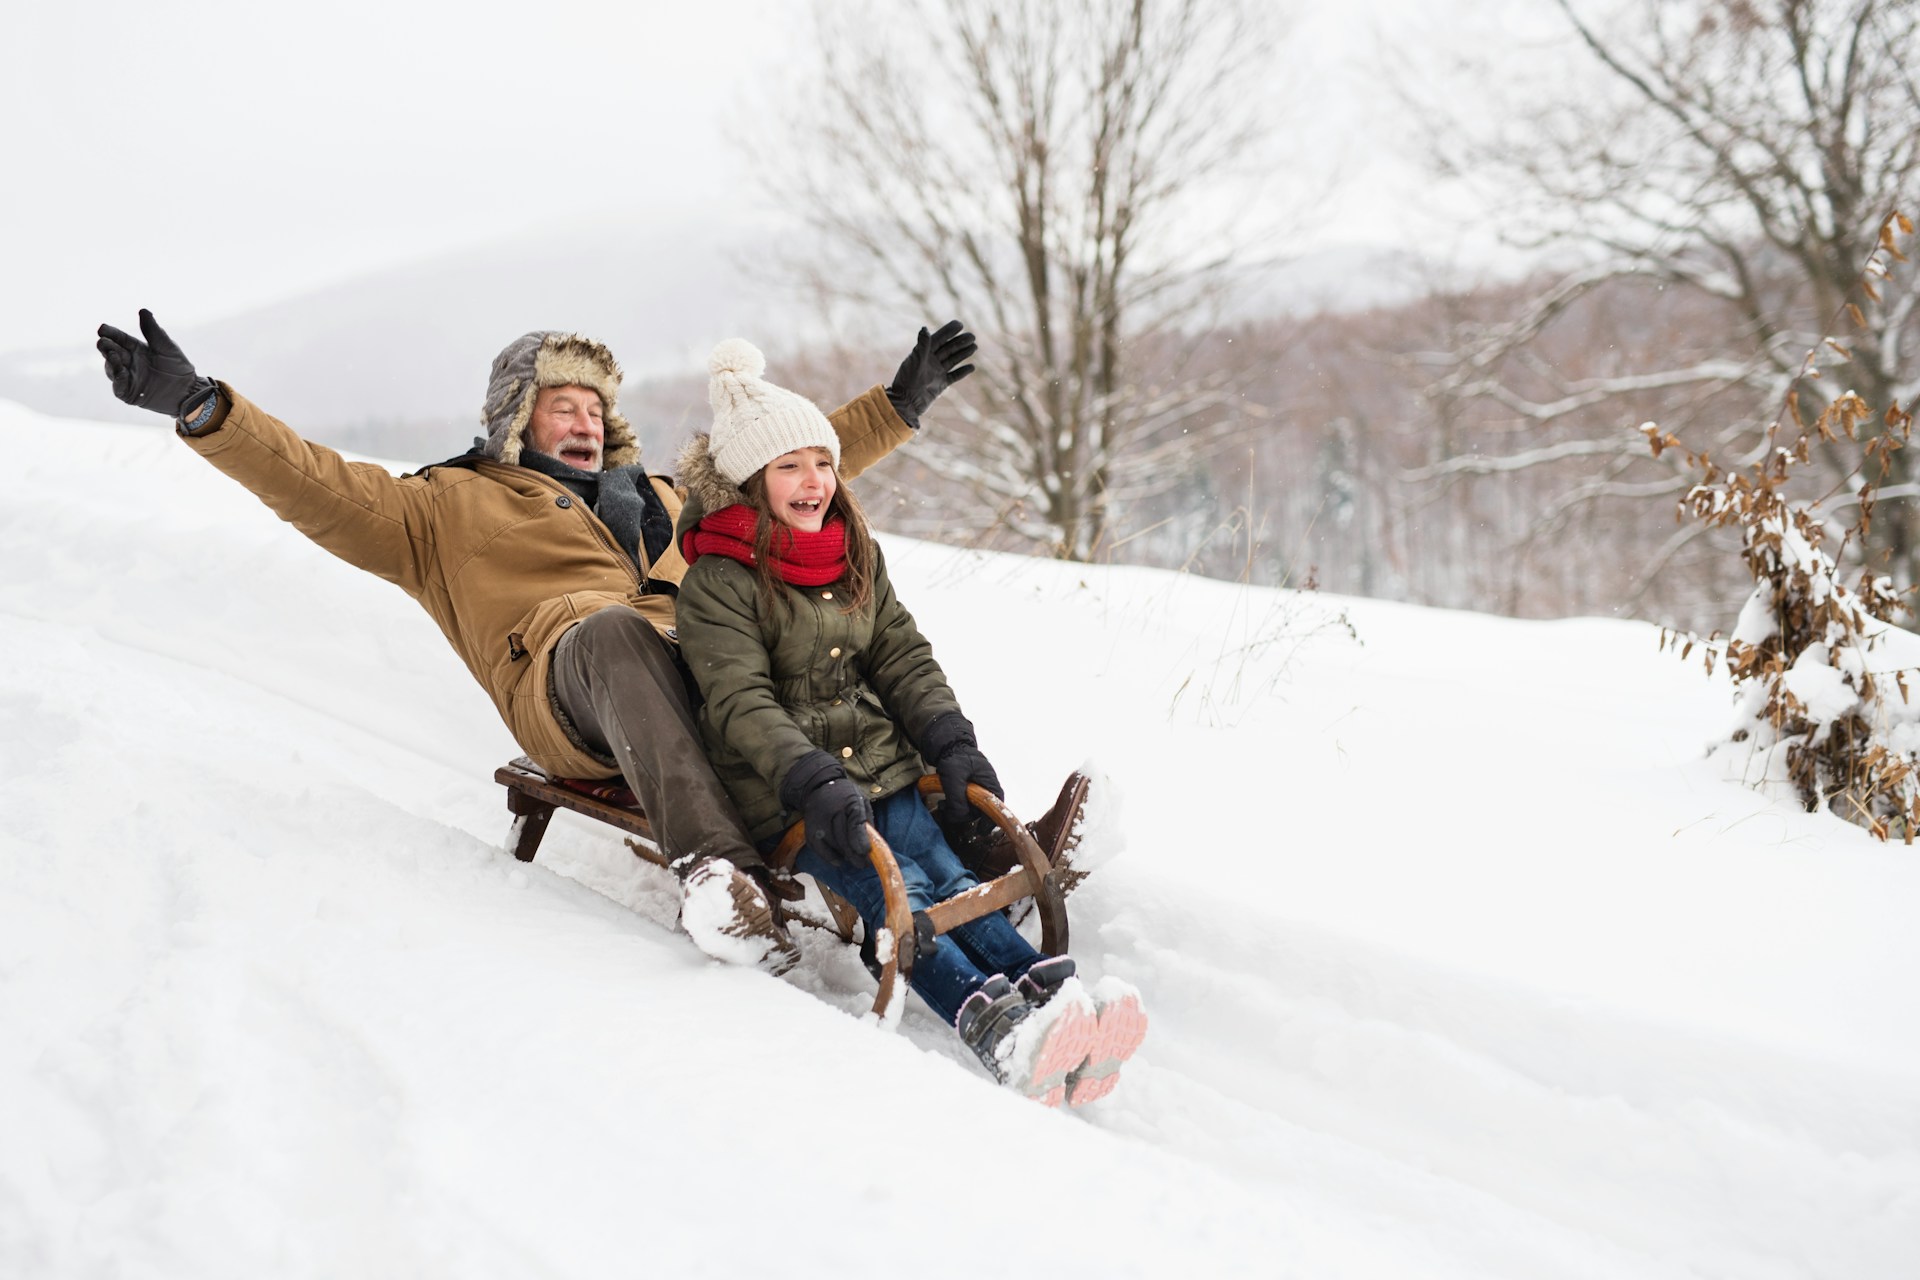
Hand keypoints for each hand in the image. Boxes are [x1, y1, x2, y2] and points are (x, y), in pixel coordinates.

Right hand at [96, 309, 213, 416]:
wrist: (189, 390)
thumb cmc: (178, 366)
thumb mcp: (166, 347)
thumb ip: (153, 331)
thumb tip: (143, 310)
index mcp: (136, 349)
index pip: (120, 339)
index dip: (111, 333)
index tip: (102, 328)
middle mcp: (128, 362)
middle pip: (112, 352)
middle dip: (106, 346)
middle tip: (102, 341)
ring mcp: (128, 378)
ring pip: (112, 369)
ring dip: (110, 362)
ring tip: (113, 354)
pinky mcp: (129, 393)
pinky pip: (119, 387)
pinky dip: (118, 380)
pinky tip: (120, 372)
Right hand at [781, 750, 873, 866]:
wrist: (818, 786)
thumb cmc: (845, 796)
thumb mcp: (860, 800)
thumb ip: (866, 820)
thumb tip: (871, 843)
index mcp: (849, 800)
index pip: (855, 823)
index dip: (861, 841)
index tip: (866, 853)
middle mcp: (832, 811)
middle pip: (844, 838)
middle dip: (855, 854)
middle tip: (863, 863)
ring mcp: (818, 821)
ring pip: (833, 845)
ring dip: (845, 855)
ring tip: (854, 860)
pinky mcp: (809, 830)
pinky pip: (819, 848)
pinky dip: (830, 857)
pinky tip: (839, 860)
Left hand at [885, 319, 975, 426]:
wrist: (906, 403)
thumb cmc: (907, 381)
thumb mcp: (915, 361)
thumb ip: (922, 345)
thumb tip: (924, 328)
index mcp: (923, 353)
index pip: (938, 339)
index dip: (948, 331)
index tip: (960, 324)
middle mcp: (931, 361)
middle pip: (948, 348)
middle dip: (960, 342)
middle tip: (972, 336)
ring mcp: (936, 373)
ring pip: (953, 360)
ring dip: (963, 353)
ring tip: (974, 346)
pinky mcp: (941, 384)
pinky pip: (954, 376)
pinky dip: (962, 372)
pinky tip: (972, 367)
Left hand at [919, 711, 1002, 824]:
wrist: (947, 743)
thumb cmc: (954, 757)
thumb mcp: (954, 778)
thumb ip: (957, 799)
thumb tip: (958, 818)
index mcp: (989, 782)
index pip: (996, 805)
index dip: (990, 820)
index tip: (981, 831)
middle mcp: (986, 784)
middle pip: (980, 809)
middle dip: (964, 813)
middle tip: (948, 811)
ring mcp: (978, 785)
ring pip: (970, 806)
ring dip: (957, 809)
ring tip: (943, 806)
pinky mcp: (968, 785)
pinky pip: (964, 800)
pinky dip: (954, 804)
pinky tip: (944, 802)